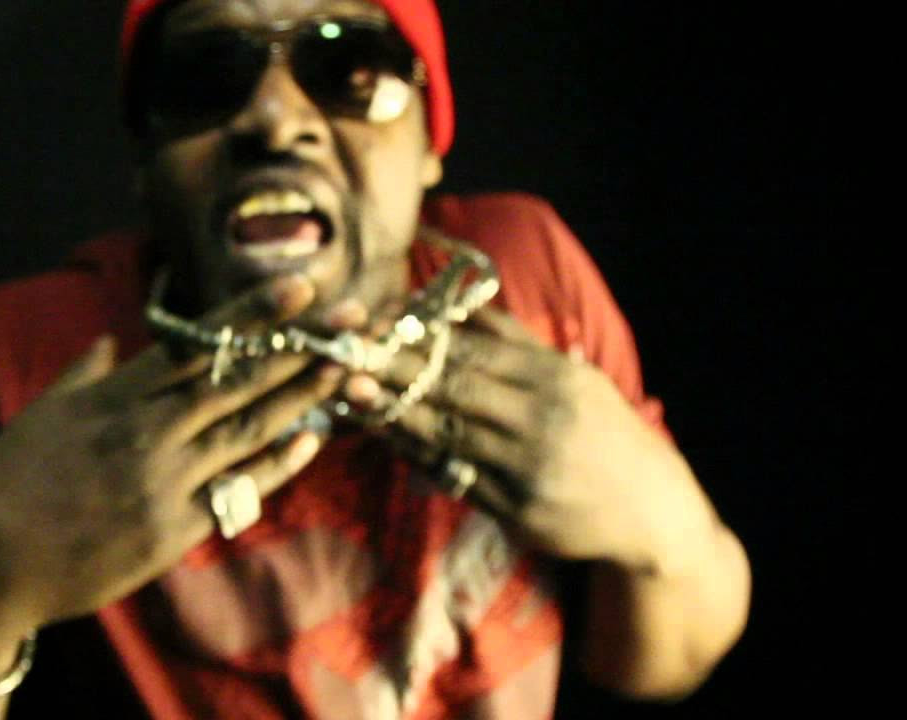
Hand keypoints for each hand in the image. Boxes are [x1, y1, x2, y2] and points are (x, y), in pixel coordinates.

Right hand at [0, 273, 344, 671]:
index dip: (253, 314)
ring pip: (246, 431)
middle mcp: (147, 433)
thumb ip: (86, 374)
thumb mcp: (43, 414)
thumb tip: (113, 342)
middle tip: (352, 319)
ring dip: (301, 398)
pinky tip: (310, 440)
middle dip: (298, 346)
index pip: (197, 344)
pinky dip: (275, 466)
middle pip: (237, 382)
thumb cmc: (9, 482)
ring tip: (344, 369)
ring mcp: (164, 483)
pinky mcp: (172, 531)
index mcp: (116, 397)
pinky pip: (236, 493)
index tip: (298, 287)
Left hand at [346, 304, 703, 568]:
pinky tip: (388, 440)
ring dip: (393, 413)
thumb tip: (462, 303)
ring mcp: (526, 467)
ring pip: (445, 432)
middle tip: (345, 352)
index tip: (374, 323)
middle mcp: (539, 419)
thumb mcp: (572, 379)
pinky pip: (455, 478)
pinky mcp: (516, 510)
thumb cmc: (604, 434)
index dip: (417, 337)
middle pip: (452, 387)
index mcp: (552, 379)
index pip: (471, 351)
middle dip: (394, 369)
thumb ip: (516, 342)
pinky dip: (417, 457)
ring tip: (350, 392)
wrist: (654, 512)